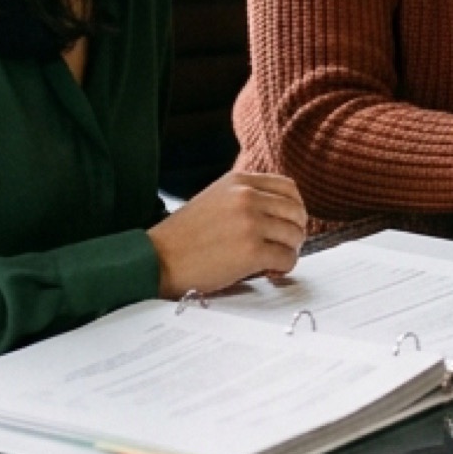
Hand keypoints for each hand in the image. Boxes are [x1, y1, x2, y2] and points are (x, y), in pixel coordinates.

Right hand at [148, 171, 307, 297]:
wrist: (156, 259)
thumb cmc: (183, 236)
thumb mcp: (215, 199)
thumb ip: (245, 197)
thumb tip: (281, 211)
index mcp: (239, 181)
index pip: (288, 187)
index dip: (293, 208)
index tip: (288, 223)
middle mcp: (247, 196)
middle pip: (296, 211)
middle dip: (294, 231)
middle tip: (283, 246)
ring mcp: (251, 223)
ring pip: (295, 235)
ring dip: (289, 250)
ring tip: (274, 260)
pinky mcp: (252, 251)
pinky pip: (287, 258)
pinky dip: (284, 267)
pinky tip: (271, 271)